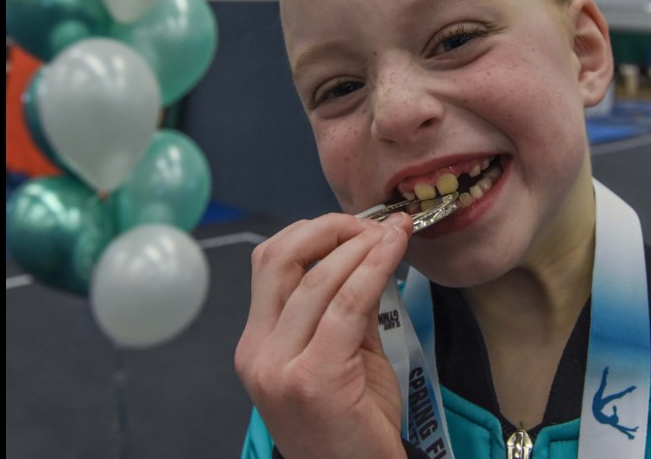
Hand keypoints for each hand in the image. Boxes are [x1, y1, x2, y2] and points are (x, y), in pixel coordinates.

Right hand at [235, 212, 413, 458]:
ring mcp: (279, 367)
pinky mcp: (314, 378)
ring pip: (317, 279)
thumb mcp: (342, 356)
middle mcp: (258, 353)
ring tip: (393, 233)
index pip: (269, 264)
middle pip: (281, 260)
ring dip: (360, 245)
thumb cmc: (352, 426)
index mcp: (256, 345)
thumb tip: (368, 253)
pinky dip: (374, 268)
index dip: (311, 232)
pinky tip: (394, 250)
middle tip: (372, 224)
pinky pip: (347, 304)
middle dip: (330, 229)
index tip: (352, 225)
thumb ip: (345, 308)